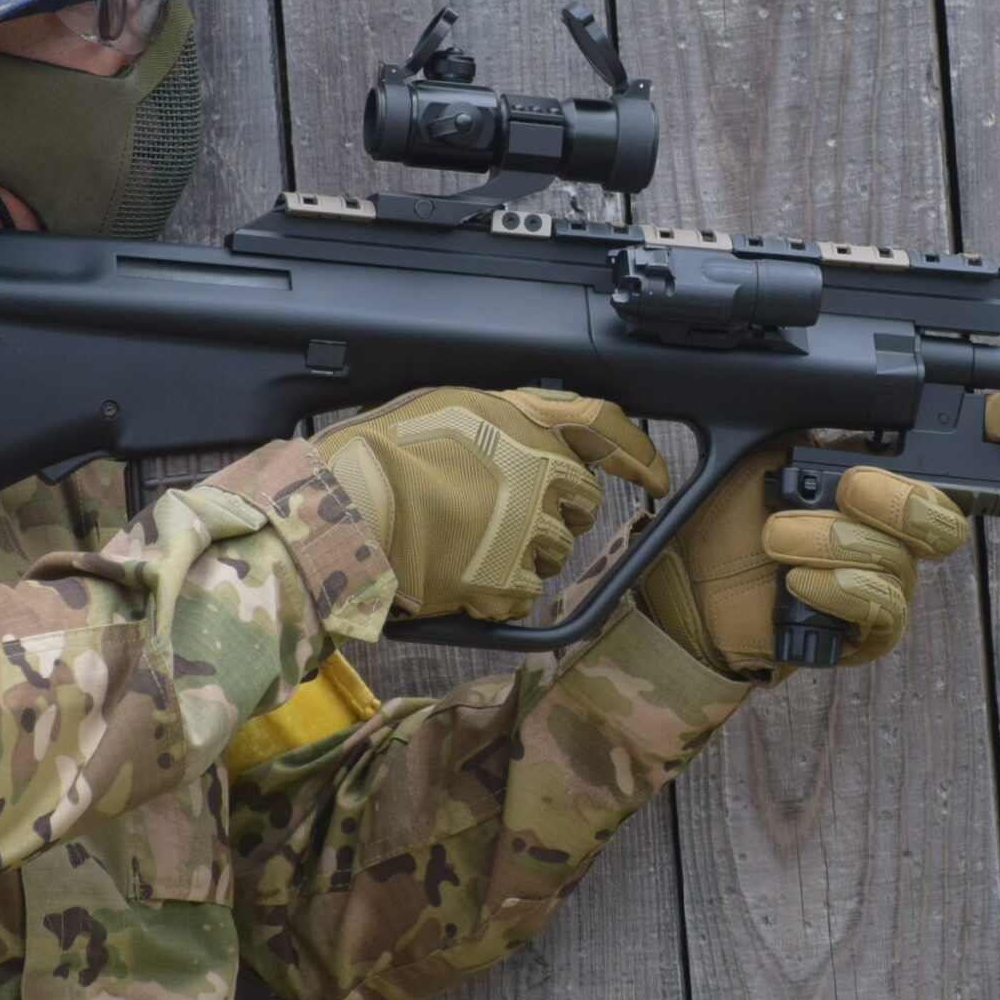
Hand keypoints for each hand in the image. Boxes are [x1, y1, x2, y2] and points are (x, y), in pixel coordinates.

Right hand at [312, 388, 669, 620]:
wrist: (341, 510)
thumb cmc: (381, 452)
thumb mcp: (451, 403)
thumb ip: (510, 413)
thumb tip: (542, 424)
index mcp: (526, 425)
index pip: (606, 429)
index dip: (640, 452)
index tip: (657, 475)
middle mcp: (538, 476)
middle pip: (582, 502)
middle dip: (556, 509)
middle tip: (506, 510)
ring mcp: (524, 532)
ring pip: (552, 552)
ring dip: (524, 551)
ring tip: (468, 540)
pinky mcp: (501, 582)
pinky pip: (521, 596)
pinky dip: (497, 592)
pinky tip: (462, 575)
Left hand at [637, 388, 999, 678]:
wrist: (690, 585)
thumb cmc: (733, 515)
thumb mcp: (771, 447)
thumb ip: (823, 420)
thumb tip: (862, 376)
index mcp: (886, 472)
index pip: (965, 452)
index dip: (999, 431)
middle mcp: (900, 528)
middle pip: (945, 514)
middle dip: (891, 499)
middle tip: (839, 490)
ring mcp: (891, 581)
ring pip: (899, 560)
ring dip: (829, 542)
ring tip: (776, 538)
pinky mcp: (870, 632)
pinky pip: (881, 608)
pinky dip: (835, 587)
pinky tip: (795, 582)